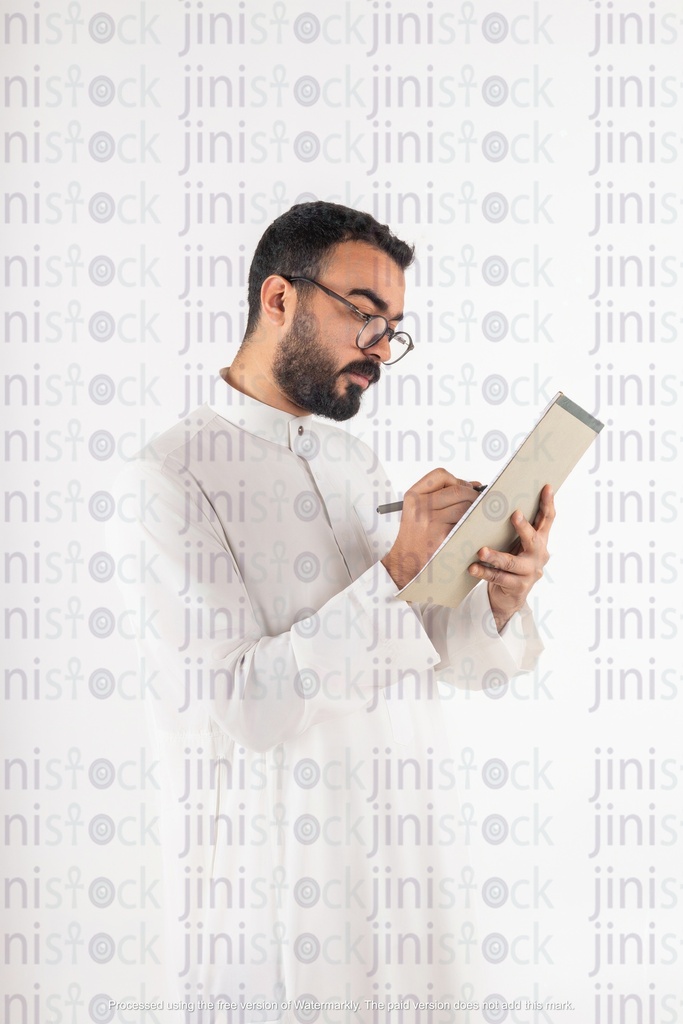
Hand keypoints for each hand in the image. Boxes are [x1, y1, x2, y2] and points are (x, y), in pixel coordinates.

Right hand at [382, 469, 481, 589]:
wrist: (405, 563)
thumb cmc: (415, 536)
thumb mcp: (417, 510)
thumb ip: (440, 495)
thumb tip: (473, 485)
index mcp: (413, 496)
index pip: (441, 475)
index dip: (457, 480)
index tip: (462, 489)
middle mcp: (420, 506)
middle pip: (458, 489)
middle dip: (472, 496)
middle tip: (476, 505)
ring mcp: (431, 521)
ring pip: (466, 507)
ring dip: (475, 512)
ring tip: (472, 519)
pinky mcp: (443, 536)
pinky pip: (467, 523)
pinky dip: (473, 525)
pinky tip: (469, 530)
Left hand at [468, 484, 554, 632]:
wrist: (510, 596)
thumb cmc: (511, 563)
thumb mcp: (516, 544)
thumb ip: (513, 528)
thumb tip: (496, 500)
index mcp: (540, 541)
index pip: (547, 520)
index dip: (548, 503)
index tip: (546, 487)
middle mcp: (539, 555)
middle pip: (533, 540)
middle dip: (524, 527)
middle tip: (514, 515)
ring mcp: (530, 572)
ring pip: (512, 562)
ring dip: (496, 556)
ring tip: (481, 551)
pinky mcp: (518, 587)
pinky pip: (499, 578)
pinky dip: (484, 572)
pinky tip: (473, 567)